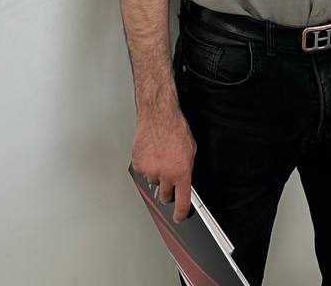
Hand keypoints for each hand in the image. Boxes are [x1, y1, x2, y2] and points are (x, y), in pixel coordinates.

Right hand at [132, 100, 195, 222]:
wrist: (158, 114)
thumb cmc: (175, 127)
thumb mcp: (191, 150)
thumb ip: (188, 168)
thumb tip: (186, 180)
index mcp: (182, 172)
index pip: (182, 202)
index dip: (181, 213)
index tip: (179, 217)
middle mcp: (166, 174)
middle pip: (166, 196)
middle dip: (169, 191)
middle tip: (169, 178)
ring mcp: (151, 170)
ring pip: (154, 183)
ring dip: (158, 176)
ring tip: (160, 157)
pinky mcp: (139, 164)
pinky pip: (144, 172)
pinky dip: (147, 166)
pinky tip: (152, 153)